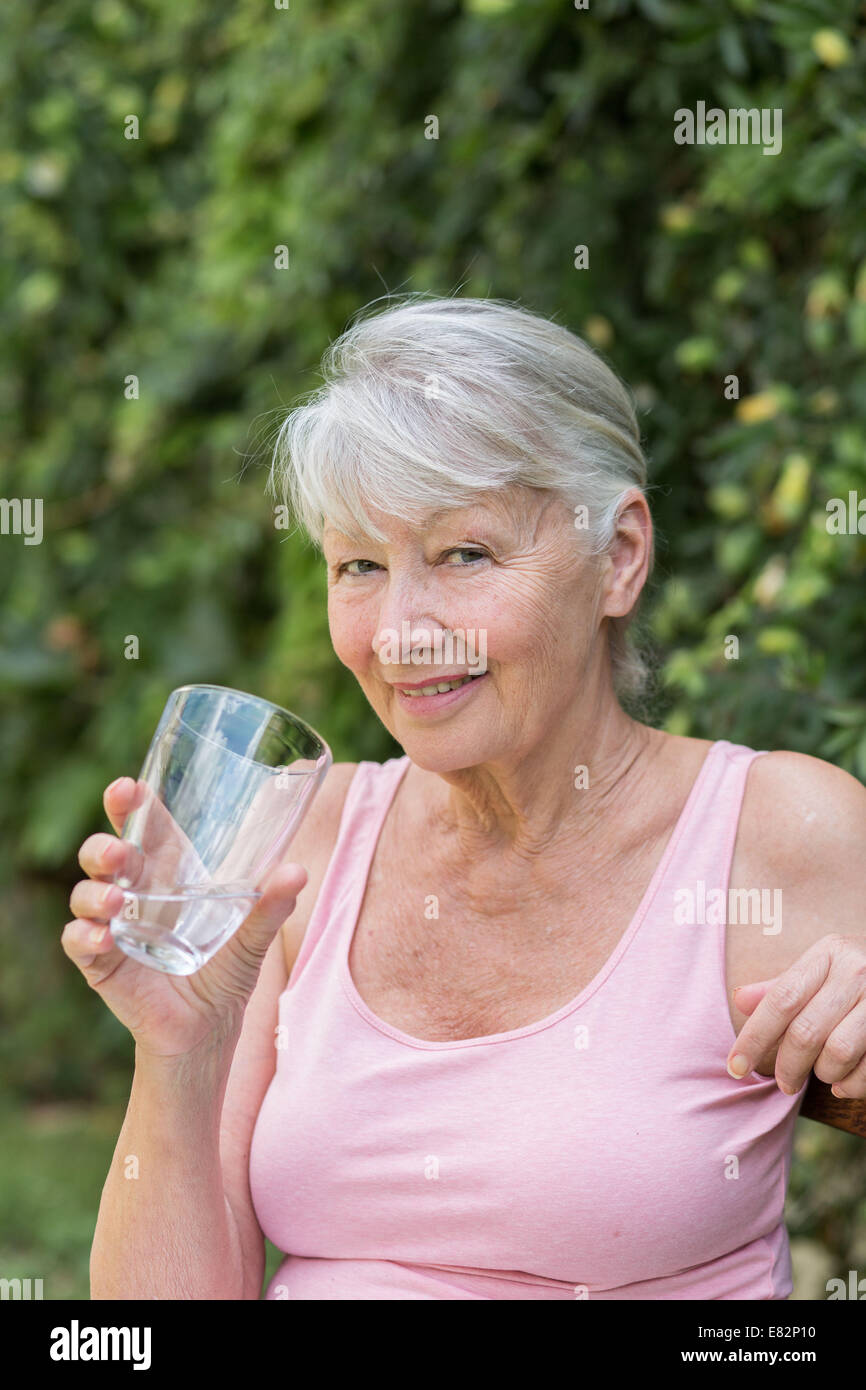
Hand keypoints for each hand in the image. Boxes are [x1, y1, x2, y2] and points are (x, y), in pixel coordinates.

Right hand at [62, 775, 306, 1059]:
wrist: (208, 1030)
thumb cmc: (225, 971)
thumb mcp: (252, 938)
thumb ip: (271, 906)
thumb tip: (297, 872)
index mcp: (167, 871)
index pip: (142, 826)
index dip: (129, 803)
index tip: (127, 788)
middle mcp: (134, 891)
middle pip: (104, 853)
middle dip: (103, 845)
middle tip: (119, 851)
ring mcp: (113, 925)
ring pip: (85, 893)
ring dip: (95, 891)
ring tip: (118, 900)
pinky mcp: (101, 962)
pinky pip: (78, 941)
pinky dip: (85, 936)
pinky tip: (103, 937)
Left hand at [727, 934, 865, 1096]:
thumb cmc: (855, 975)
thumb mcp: (820, 970)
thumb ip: (780, 988)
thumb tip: (739, 1000)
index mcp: (829, 953)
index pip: (781, 1000)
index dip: (753, 1037)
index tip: (734, 1067)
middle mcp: (858, 971)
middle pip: (806, 1032)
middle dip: (786, 1066)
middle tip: (782, 1082)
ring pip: (837, 1054)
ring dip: (821, 1073)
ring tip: (819, 1072)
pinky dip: (850, 1085)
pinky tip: (842, 1083)